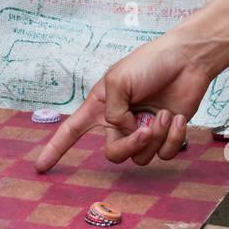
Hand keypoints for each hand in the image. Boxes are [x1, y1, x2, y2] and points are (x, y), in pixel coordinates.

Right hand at [35, 32, 211, 173]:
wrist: (188, 60)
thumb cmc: (150, 63)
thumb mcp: (118, 80)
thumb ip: (113, 112)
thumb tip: (124, 133)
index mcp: (101, 106)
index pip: (72, 131)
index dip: (56, 149)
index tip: (40, 167)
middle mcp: (120, 122)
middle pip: (113, 153)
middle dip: (129, 145)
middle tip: (145, 128)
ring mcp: (143, 130)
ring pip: (140, 157)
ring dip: (155, 136)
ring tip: (163, 112)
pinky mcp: (166, 135)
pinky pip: (164, 155)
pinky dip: (173, 138)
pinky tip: (176, 118)